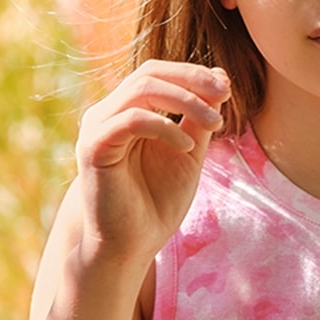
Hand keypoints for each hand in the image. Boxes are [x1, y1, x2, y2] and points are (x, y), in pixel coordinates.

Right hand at [76, 59, 230, 268]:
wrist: (131, 246)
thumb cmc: (156, 203)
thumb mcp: (188, 153)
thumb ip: (199, 118)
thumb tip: (220, 79)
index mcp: (126, 111)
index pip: (157, 73)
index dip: (192, 73)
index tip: (226, 88)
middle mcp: (107, 114)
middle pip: (149, 73)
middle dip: (192, 80)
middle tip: (225, 96)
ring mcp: (97, 128)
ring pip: (141, 89)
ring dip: (185, 101)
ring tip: (214, 123)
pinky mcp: (94, 148)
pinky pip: (130, 120)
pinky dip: (164, 127)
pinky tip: (186, 147)